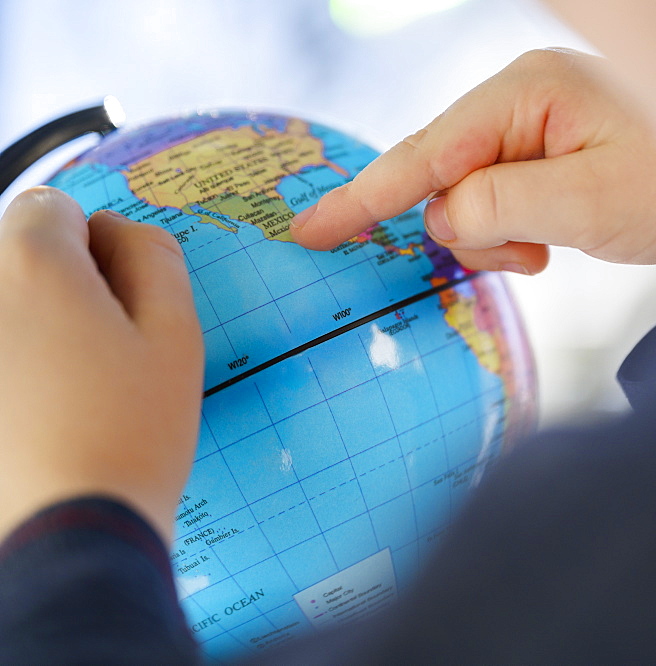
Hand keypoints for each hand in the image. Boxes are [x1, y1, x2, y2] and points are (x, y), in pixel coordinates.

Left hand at [0, 188, 202, 543]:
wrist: (69, 530)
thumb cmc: (133, 430)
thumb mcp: (176, 334)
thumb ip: (155, 256)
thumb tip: (119, 229)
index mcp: (30, 262)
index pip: (54, 205)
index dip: (97, 246)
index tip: (119, 303)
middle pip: (15, 254)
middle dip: (58, 285)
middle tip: (100, 356)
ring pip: (3, 307)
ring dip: (29, 327)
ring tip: (64, 394)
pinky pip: (1, 352)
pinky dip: (14, 368)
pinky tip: (31, 417)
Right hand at [291, 48, 655, 272]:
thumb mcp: (589, 203)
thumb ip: (499, 207)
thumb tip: (442, 216)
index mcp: (527, 96)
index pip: (424, 153)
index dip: (363, 197)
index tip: (310, 230)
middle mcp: (526, 105)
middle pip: (445, 179)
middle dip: (470, 229)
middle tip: (531, 255)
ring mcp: (541, 133)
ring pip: (473, 201)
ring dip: (500, 238)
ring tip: (553, 248)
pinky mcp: (555, 163)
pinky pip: (504, 207)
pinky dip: (516, 236)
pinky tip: (553, 243)